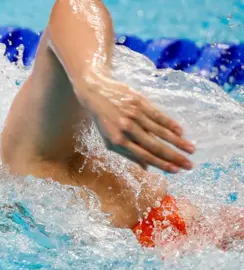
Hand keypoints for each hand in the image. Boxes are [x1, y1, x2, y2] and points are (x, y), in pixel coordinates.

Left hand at [78, 73, 194, 172]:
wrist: (95, 92)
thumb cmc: (103, 120)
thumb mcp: (109, 140)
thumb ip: (127, 154)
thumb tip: (147, 168)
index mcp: (119, 141)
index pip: (145, 156)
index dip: (162, 164)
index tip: (176, 171)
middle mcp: (127, 129)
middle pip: (155, 146)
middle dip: (174, 157)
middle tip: (190, 165)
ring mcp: (135, 115)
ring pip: (160, 132)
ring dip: (178, 142)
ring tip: (191, 149)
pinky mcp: (140, 102)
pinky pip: (159, 115)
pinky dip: (171, 124)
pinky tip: (181, 132)